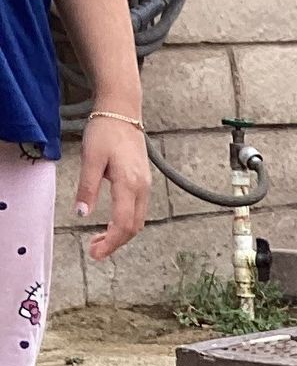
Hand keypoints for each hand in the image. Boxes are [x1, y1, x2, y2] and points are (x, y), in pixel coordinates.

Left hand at [75, 115, 150, 260]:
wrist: (122, 112)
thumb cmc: (105, 132)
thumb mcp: (91, 159)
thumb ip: (87, 188)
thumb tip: (81, 214)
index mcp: (129, 184)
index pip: (122, 224)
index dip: (110, 242)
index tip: (95, 253)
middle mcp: (142, 189)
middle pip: (133, 227)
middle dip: (115, 243)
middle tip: (94, 250)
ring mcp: (145, 186)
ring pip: (138, 221)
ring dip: (121, 235)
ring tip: (100, 239)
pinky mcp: (143, 183)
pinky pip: (139, 211)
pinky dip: (126, 223)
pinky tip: (112, 223)